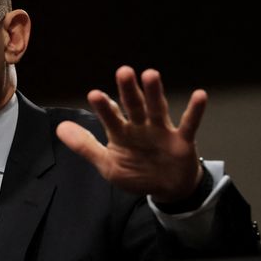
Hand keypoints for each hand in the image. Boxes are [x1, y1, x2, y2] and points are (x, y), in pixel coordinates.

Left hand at [56, 66, 204, 202]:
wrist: (167, 189)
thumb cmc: (136, 173)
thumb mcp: (107, 164)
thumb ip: (85, 146)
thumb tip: (59, 128)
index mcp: (121, 133)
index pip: (110, 117)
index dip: (103, 107)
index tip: (94, 95)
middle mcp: (140, 126)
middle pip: (133, 106)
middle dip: (128, 90)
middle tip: (123, 71)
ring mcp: (162, 131)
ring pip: (157, 109)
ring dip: (154, 93)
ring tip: (150, 74)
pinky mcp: (182, 141)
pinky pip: (189, 124)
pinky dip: (195, 111)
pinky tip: (200, 95)